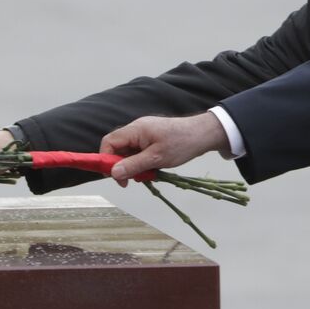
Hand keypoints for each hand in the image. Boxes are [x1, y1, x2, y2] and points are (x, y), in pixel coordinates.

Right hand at [100, 113, 228, 184]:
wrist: (203, 134)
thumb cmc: (182, 143)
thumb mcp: (156, 158)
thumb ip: (133, 165)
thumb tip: (113, 173)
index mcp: (135, 130)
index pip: (109, 142)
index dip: (106, 159)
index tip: (115, 176)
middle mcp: (137, 129)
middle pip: (117, 148)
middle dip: (121, 165)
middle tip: (133, 179)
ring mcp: (144, 133)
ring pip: (128, 151)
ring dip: (133, 165)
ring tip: (147, 175)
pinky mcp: (151, 138)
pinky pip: (139, 151)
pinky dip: (141, 162)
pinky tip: (151, 169)